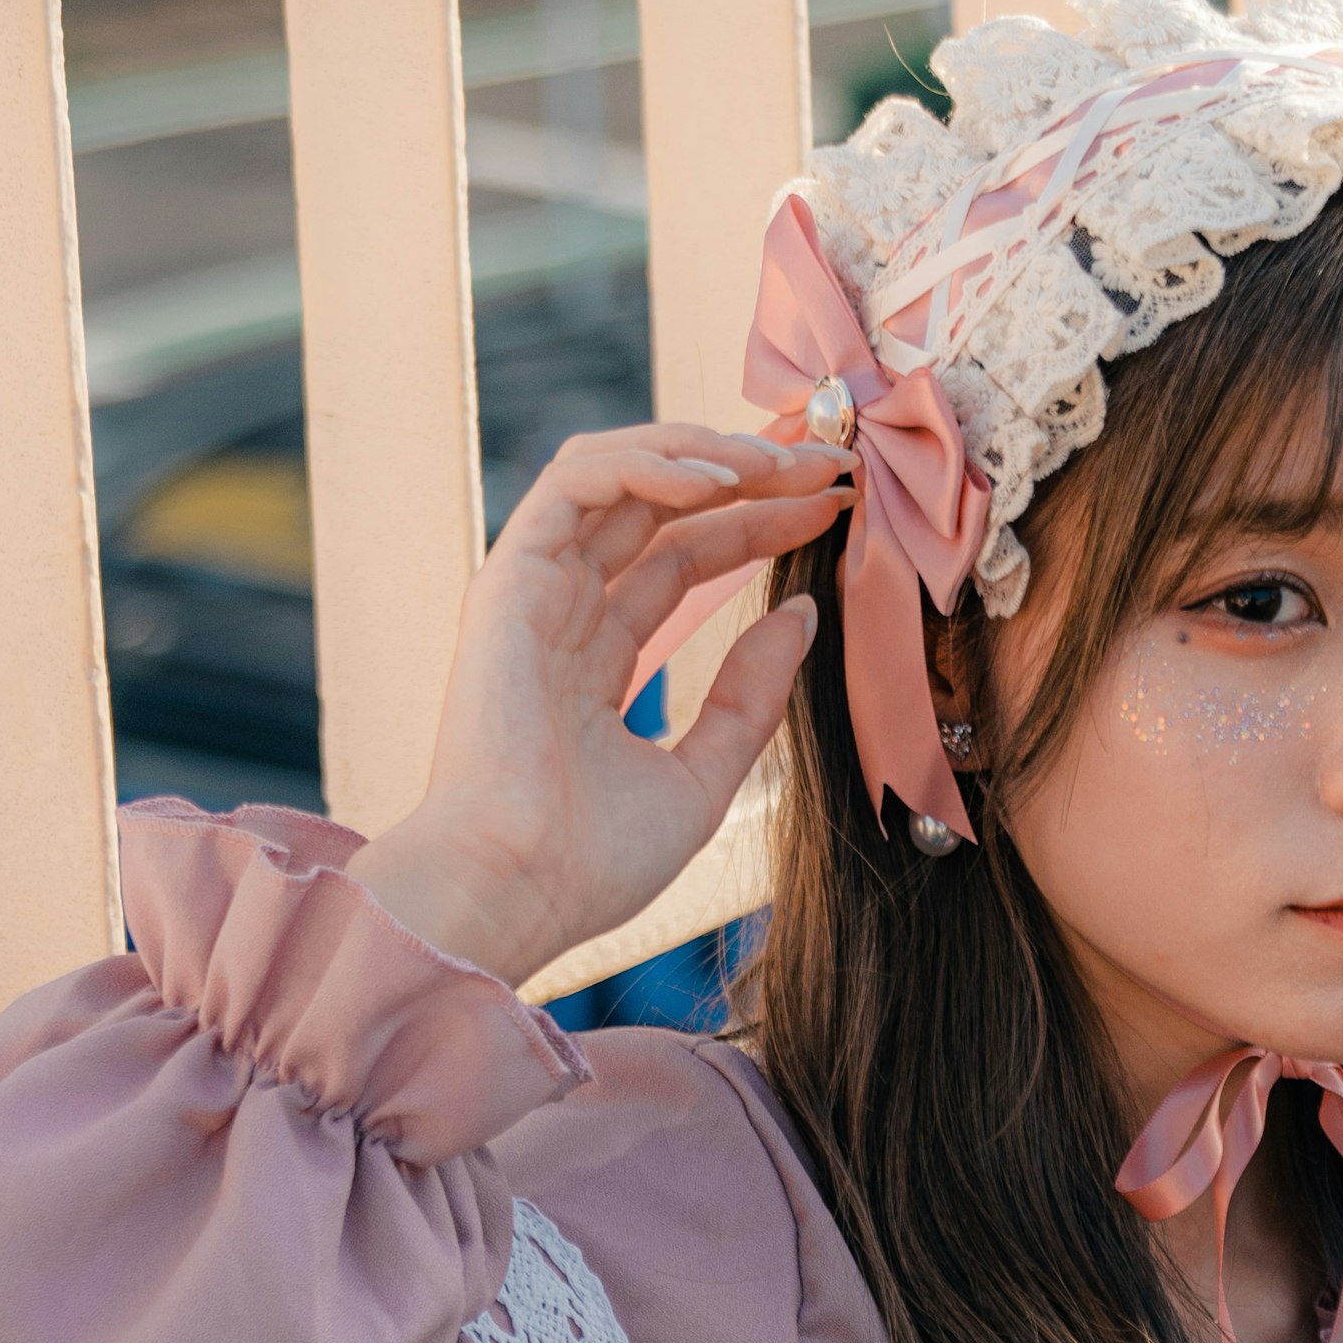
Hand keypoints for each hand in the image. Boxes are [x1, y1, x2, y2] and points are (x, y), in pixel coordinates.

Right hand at [346, 420, 853, 986]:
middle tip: (826, 466)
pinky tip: (720, 481)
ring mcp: (535, 591)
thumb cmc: (592, 860)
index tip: (832, 512)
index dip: (758, 524)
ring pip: (618, 475)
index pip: (685, 557)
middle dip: (746, 474)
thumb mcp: (703, 774)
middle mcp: (564, 612)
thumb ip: (749, 695)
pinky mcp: (510, 578)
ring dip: (703, 452)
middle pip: (660, 508)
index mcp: (598, 658)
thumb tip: (803, 613)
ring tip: (781, 463)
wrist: (517, 890)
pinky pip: (576, 482)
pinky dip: (648, 464)